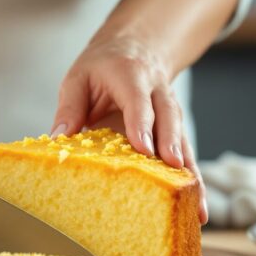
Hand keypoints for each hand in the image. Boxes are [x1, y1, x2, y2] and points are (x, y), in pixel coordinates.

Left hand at [52, 33, 207, 223]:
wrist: (136, 47)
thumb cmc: (102, 67)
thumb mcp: (79, 77)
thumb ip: (70, 106)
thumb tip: (58, 137)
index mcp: (131, 76)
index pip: (138, 101)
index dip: (142, 124)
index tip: (144, 149)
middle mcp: (157, 92)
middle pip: (169, 118)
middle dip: (173, 144)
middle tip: (174, 170)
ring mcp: (170, 110)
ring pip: (184, 139)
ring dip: (191, 172)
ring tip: (196, 206)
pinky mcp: (175, 128)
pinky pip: (186, 153)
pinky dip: (192, 180)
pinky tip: (197, 207)